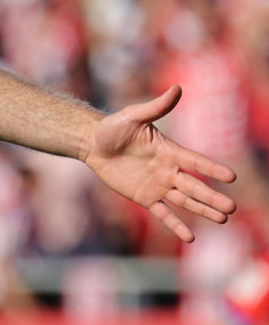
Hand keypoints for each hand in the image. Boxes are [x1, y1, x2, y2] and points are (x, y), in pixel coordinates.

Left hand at [80, 86, 235, 242]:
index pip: (195, 161)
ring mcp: (158, 185)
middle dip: (212, 197)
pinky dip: (175, 224)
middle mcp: (168, 170)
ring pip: (184, 201)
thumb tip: (177, 88)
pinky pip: (163, 213)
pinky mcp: (144, 197)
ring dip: (202, 210)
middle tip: (231, 208)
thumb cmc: (113, 127)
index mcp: (169, 150)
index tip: (231, 177)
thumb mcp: (133, 116)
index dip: (211, 169)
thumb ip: (156, 107)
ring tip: (222, 219)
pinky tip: (190, 237)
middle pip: (194, 186)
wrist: (93, 144)